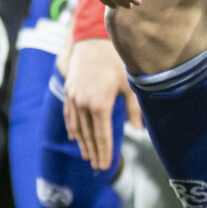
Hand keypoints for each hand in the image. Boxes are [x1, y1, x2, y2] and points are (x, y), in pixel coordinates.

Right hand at [61, 37, 139, 172]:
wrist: (92, 41)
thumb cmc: (114, 62)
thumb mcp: (129, 84)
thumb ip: (134, 108)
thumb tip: (137, 129)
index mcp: (99, 105)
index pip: (102, 136)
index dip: (105, 152)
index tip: (106, 165)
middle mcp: (83, 104)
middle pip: (89, 135)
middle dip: (94, 152)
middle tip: (97, 166)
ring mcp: (73, 98)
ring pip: (77, 127)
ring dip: (82, 143)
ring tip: (86, 155)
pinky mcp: (68, 91)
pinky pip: (69, 115)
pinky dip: (72, 127)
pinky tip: (74, 137)